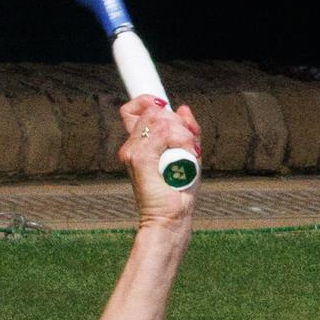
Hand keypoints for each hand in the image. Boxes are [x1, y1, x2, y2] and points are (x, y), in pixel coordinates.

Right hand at [118, 94, 200, 224]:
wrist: (170, 218)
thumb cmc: (177, 191)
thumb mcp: (188, 154)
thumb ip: (186, 130)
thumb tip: (183, 109)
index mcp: (137, 145)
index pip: (132, 110)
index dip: (148, 102)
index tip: (164, 106)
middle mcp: (131, 146)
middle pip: (153, 111)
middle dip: (178, 122)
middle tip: (188, 145)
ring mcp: (132, 151)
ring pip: (162, 120)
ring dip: (183, 134)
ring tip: (188, 155)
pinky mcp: (139, 159)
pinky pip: (165, 133)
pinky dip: (183, 141)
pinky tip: (187, 156)